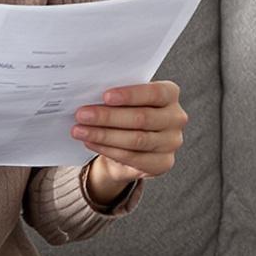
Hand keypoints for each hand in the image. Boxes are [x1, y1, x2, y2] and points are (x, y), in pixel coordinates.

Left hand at [74, 81, 187, 203]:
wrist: (134, 143)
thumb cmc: (128, 112)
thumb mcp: (126, 100)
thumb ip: (118, 96)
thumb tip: (90, 96)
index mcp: (170, 94)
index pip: (154, 93)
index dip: (130, 95)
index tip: (105, 96)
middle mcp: (176, 118)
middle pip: (142, 118)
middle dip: (108, 117)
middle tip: (81, 115)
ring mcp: (172, 142)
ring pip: (136, 140)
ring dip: (104, 135)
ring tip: (79, 130)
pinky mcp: (163, 163)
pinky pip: (132, 157)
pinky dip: (108, 150)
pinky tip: (90, 142)